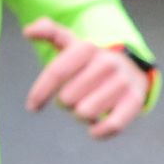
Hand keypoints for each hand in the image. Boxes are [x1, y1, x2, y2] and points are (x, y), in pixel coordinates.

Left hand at [22, 19, 149, 139]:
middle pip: (67, 99)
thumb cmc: (89, 61)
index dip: (40, 93)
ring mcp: (122, 81)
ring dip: (81, 116)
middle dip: (65, 103)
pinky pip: (112, 125)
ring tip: (87, 106)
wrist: (131, 67)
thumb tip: (27, 32)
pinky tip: (95, 128)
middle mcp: (107, 62)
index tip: (33, 107)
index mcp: (87, 48)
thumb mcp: (71, 42)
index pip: (56, 72)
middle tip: (74, 97)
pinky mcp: (135, 100)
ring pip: (85, 113)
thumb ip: (48, 32)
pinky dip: (99, 131)